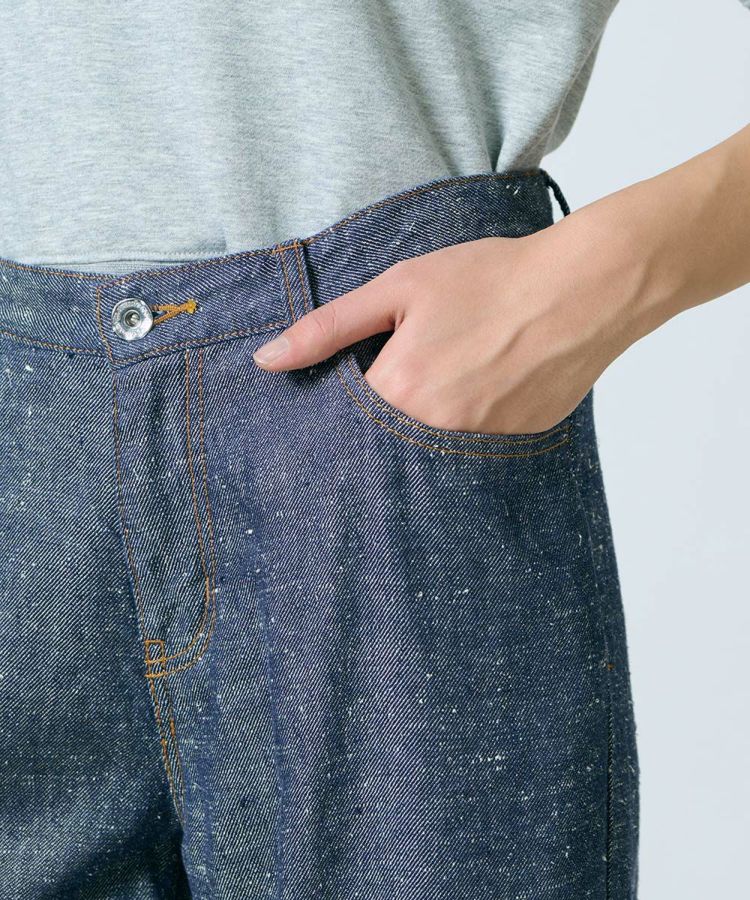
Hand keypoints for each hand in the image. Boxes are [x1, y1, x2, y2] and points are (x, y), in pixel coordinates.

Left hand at [254, 124, 749, 433]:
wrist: (583, 288)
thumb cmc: (491, 279)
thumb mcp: (399, 288)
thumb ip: (327, 328)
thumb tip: (266, 362)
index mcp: (399, 392)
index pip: (342, 424)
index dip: (343, 404)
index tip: (357, 383)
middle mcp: (436, 433)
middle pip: (386, 443)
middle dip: (386, 415)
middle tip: (415, 371)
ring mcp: (480, 446)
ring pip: (430, 449)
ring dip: (427, 421)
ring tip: (454, 371)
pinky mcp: (514, 447)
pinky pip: (473, 448)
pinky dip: (469, 423)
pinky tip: (485, 384)